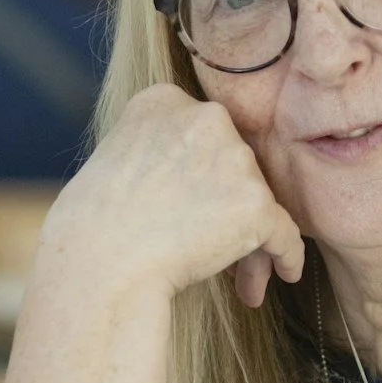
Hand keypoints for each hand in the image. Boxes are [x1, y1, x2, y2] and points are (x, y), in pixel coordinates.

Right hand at [41, 84, 305, 307]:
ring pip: (259, 201)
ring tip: (240, 283)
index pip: (205, 135)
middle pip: (236, 166)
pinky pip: (285, 233)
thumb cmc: (95, 227)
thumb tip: (204, 174)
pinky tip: (286, 274)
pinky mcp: (256, 203)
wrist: (99, 265)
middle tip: (214, 249)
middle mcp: (206, 117)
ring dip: (250, 239)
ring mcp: (235, 158)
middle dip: (230, 208)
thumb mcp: (116, 158)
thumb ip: (162, 148)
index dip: (203, 175)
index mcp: (165, 100)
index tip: (192, 209)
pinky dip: (286, 255)